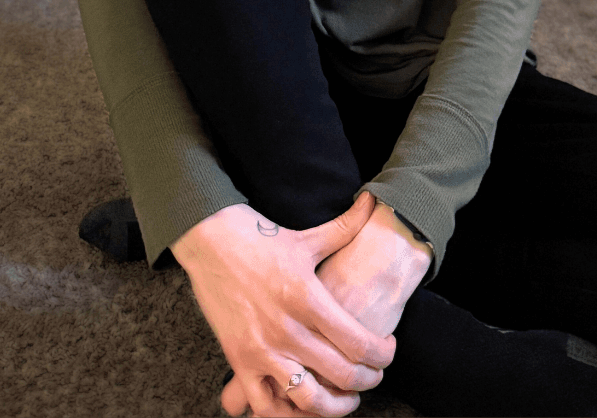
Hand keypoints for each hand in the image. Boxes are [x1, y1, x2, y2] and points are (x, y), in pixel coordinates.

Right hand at [170, 190, 395, 417]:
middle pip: (342, 375)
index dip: (382, 355)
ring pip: (308, 400)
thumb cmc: (260, 237)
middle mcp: (287, 329)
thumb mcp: (307, 236)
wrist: (209, 240)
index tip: (388, 351)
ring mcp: (261, 349)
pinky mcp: (238, 361)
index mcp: (308, 298)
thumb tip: (371, 201)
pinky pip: (265, 406)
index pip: (358, 343)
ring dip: (334, 408)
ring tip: (345, 400)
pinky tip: (303, 406)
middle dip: (367, 381)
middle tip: (374, 375)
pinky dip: (288, 415)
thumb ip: (345, 226)